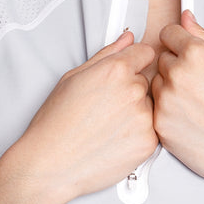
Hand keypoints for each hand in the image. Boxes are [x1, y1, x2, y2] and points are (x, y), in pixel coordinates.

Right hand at [10, 31, 158, 203]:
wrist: (51, 163)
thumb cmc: (56, 123)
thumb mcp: (73, 78)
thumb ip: (106, 55)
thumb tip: (127, 39)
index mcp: (116, 70)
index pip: (145, 53)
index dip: (133, 63)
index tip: (124, 74)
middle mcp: (133, 91)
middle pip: (145, 82)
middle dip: (130, 91)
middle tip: (104, 108)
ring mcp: (144, 118)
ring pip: (149, 107)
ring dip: (135, 113)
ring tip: (107, 126)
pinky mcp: (149, 143)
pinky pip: (151, 130)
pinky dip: (137, 134)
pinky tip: (114, 139)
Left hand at [151, 10, 203, 191]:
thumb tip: (187, 19)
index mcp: (198, 54)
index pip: (169, 33)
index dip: (179, 42)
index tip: (185, 51)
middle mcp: (178, 74)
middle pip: (162, 59)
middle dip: (177, 67)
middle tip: (201, 85)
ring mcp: (166, 100)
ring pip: (157, 83)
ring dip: (170, 89)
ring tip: (197, 104)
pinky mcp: (159, 124)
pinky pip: (155, 108)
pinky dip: (168, 112)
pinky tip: (190, 118)